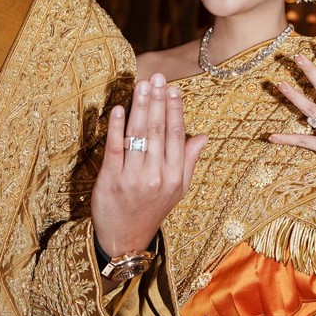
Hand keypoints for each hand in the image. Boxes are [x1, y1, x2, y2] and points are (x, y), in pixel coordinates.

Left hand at [91, 73, 207, 255]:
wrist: (125, 239)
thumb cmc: (152, 210)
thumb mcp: (178, 189)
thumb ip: (189, 161)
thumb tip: (203, 136)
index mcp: (175, 176)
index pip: (176, 135)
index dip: (174, 110)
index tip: (173, 88)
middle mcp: (156, 176)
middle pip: (157, 130)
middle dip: (157, 101)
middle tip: (157, 77)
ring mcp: (133, 177)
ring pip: (138, 135)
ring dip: (139, 107)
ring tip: (141, 85)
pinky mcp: (111, 179)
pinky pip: (115, 148)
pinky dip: (116, 127)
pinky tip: (119, 109)